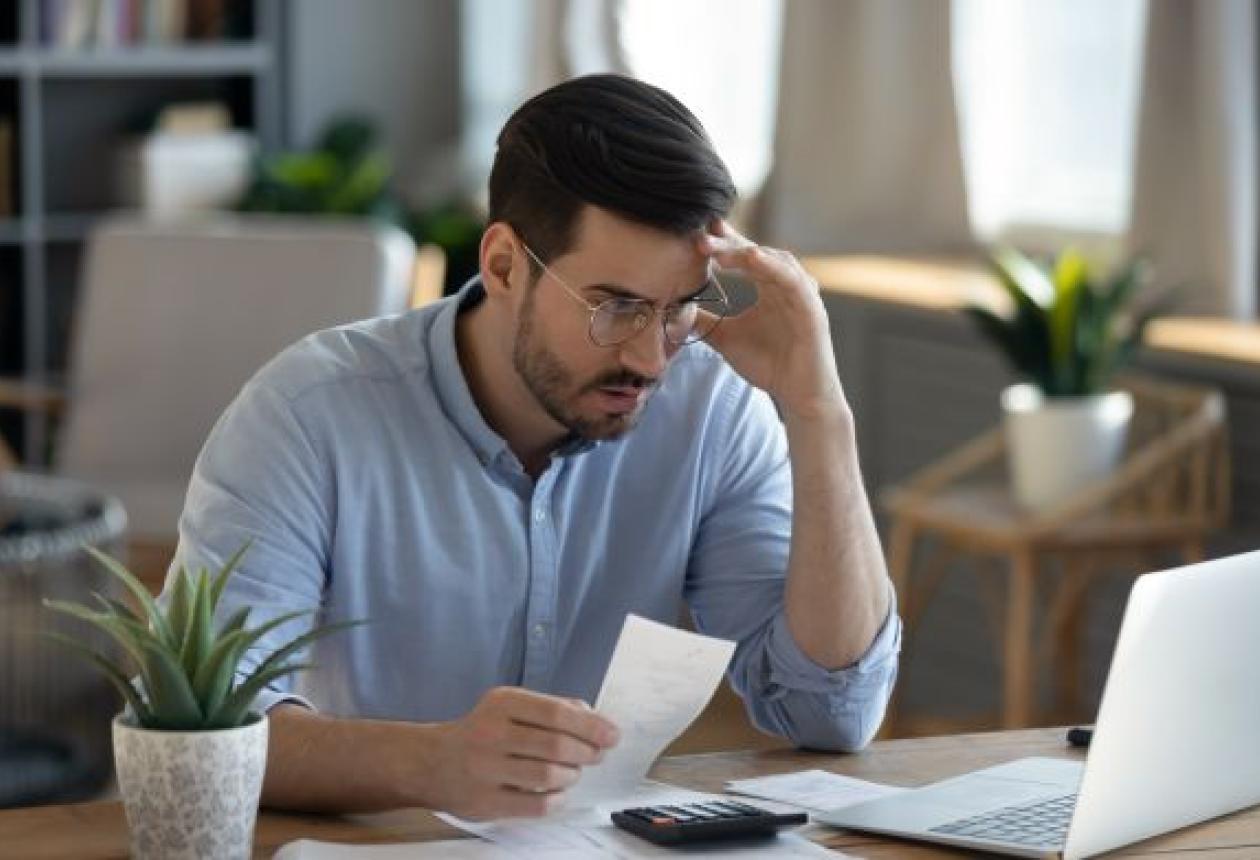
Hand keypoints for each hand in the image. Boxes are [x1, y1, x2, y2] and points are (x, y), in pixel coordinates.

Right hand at [429, 686, 619, 819]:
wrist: (432, 762)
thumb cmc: (483, 731)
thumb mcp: (510, 706)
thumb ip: (552, 708)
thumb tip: (596, 720)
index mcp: (502, 703)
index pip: (556, 713)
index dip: (591, 725)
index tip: (612, 735)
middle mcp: (491, 734)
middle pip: (556, 746)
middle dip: (587, 752)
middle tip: (596, 755)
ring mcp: (486, 769)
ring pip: (549, 776)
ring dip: (572, 775)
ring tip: (572, 771)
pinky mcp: (485, 802)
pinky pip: (537, 805)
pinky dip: (557, 799)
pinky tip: (557, 791)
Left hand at [698, 221, 845, 419]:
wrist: (799, 395)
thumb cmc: (769, 364)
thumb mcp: (726, 339)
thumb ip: (704, 322)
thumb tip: (675, 309)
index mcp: (768, 286)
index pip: (744, 256)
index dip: (723, 242)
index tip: (697, 233)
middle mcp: (786, 284)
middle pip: (756, 253)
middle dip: (728, 244)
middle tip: (701, 237)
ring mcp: (801, 294)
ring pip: (774, 261)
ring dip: (747, 252)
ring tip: (720, 248)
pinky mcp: (812, 308)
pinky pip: (793, 281)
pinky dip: (774, 267)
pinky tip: (753, 258)